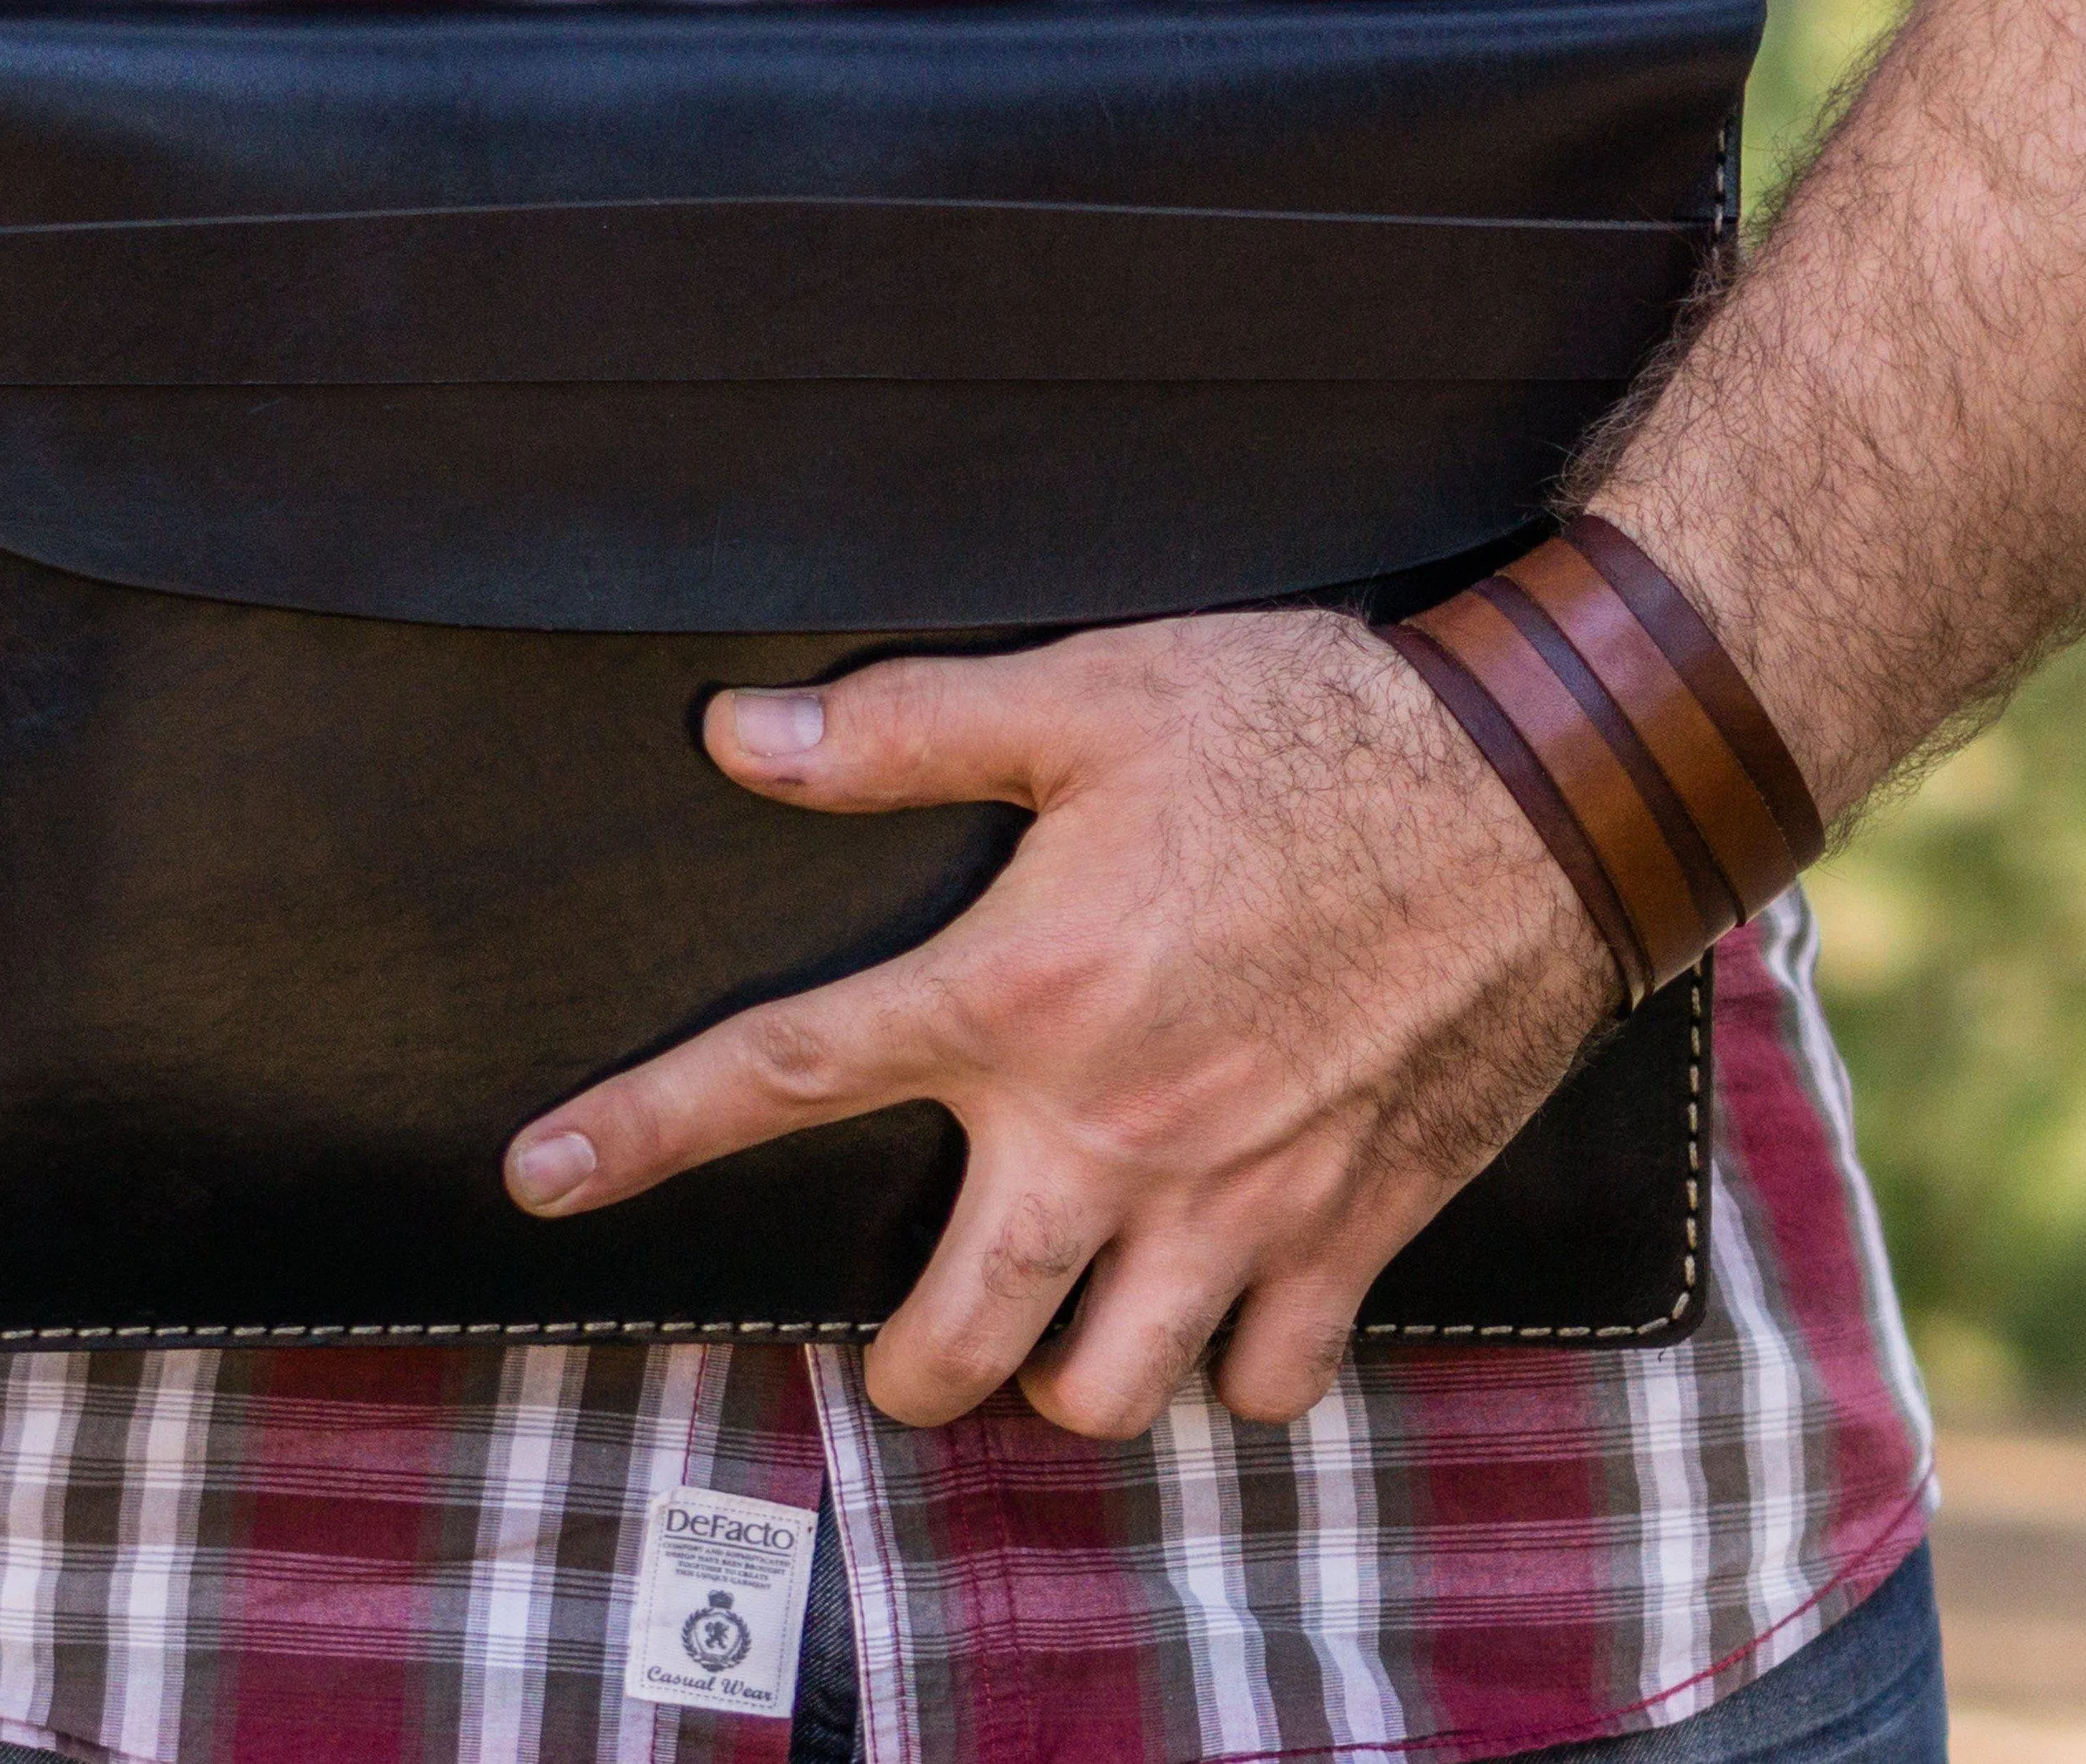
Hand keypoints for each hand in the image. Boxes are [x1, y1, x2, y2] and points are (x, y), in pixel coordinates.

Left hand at [499, 609, 1622, 1437]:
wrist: (1548, 790)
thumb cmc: (1311, 730)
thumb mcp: (1093, 693)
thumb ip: (906, 729)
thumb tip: (742, 739)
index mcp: (1020, 993)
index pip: (784, 1075)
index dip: (640, 1136)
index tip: (537, 1184)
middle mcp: (1110, 1130)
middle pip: (951, 1341)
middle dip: (903, 1367)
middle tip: (906, 1332)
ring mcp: (1237, 1203)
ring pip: (1104, 1392)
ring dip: (1062, 1373)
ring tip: (1061, 1317)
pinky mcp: (1354, 1229)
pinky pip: (1271, 1382)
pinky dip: (1233, 1369)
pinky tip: (1216, 1308)